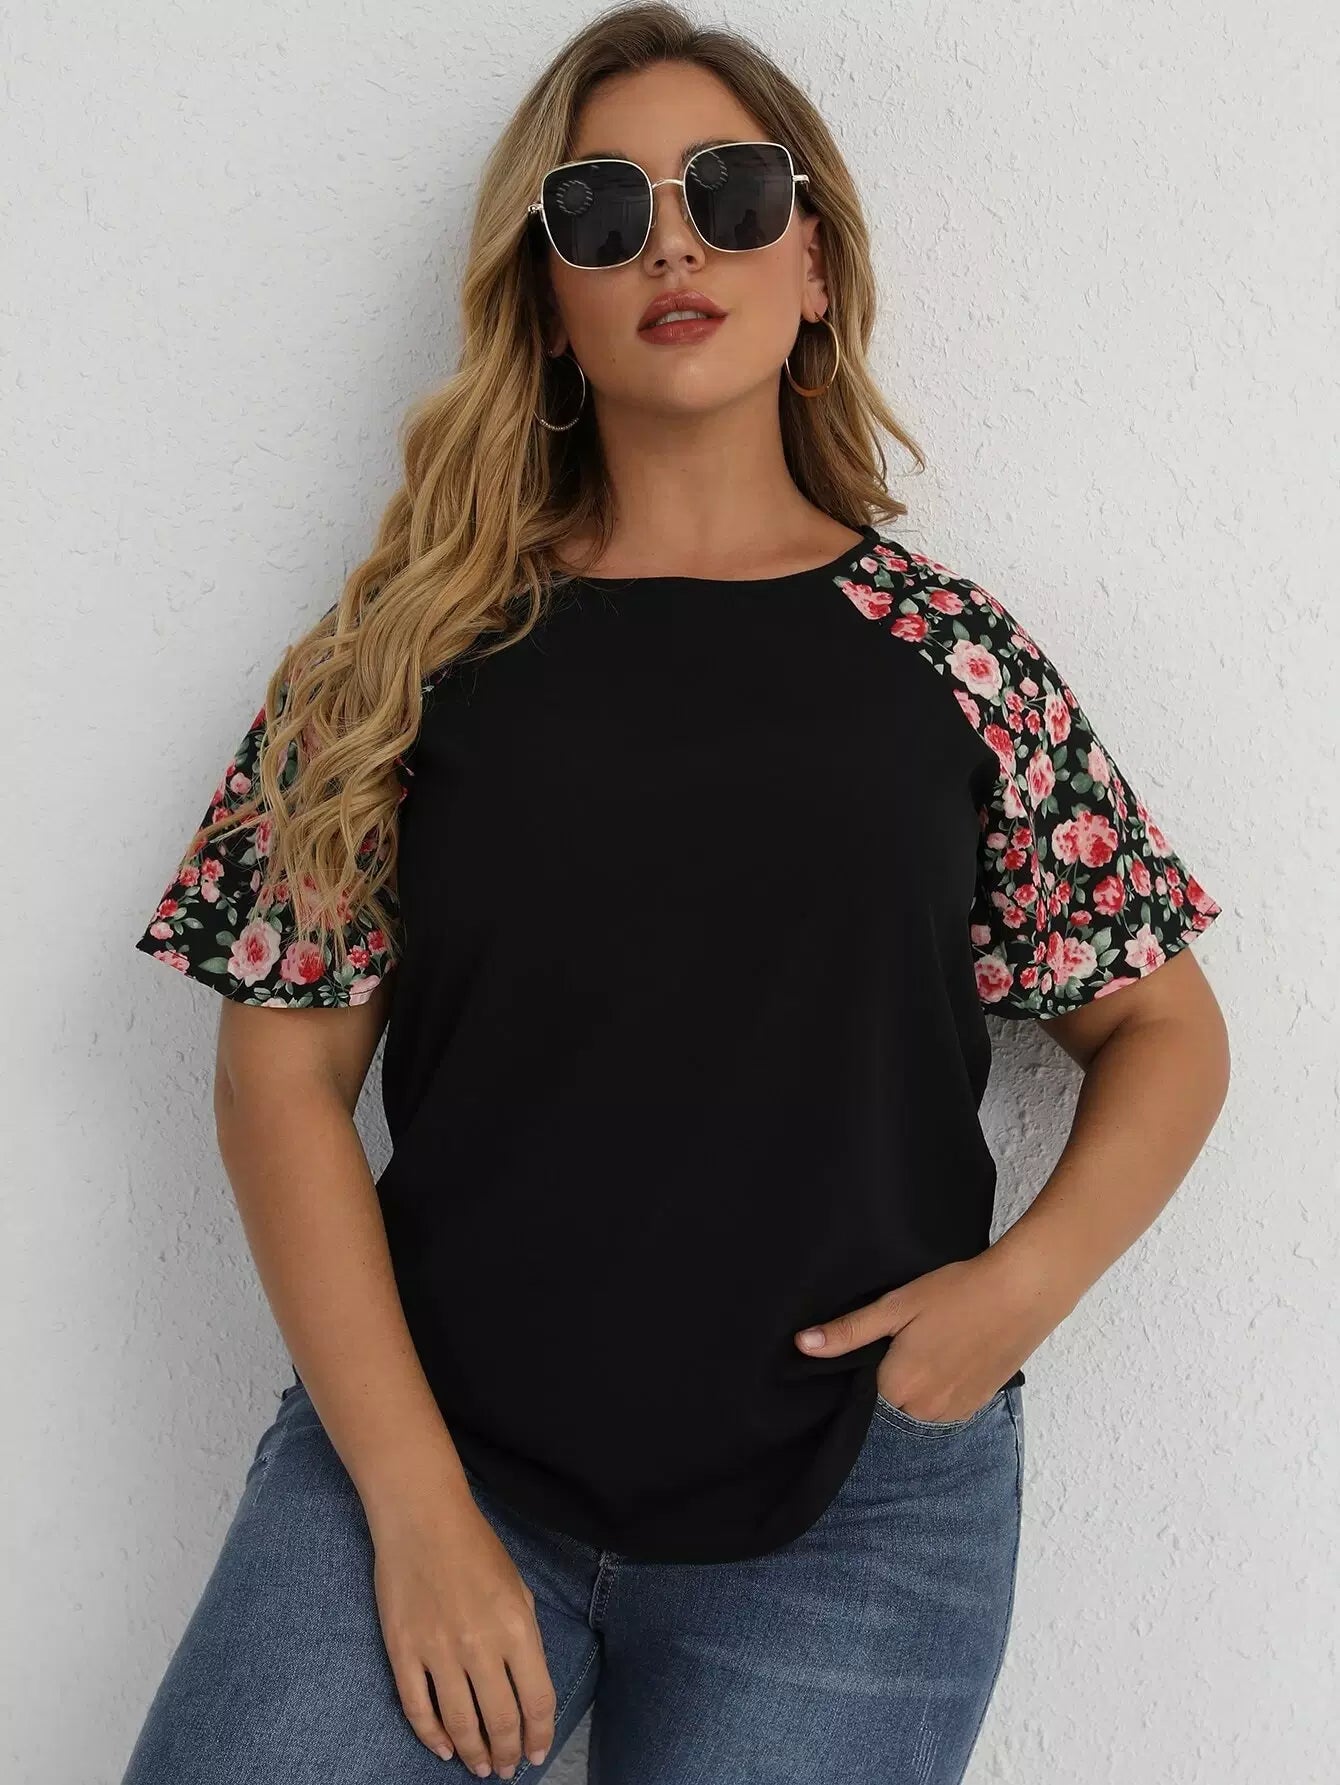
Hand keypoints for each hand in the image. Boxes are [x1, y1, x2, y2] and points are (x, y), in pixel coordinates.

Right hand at [368, 1492, 556, 1777]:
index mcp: (516, 1628)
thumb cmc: (476, 1548)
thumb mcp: (517, 1589)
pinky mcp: (403, 1651)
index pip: (537, 1701)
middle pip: (501, 1720)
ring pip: (460, 1724)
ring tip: (480, 1767)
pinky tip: (443, 1748)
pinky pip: (417, 1708)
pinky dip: (431, 1737)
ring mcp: (438, 1651)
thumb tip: (524, 1688)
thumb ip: (524, 1639)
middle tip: (507, 1769)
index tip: (536, 1754)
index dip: (540, 1736)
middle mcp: (480, 1646)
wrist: (422, 1518)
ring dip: (474, 1753)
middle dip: (507, 1753)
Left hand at [794, 1248, 1065, 1422]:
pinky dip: (940, 1390)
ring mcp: (955, 1413)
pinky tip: (949, 1357)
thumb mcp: (896, 1306)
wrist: (1023, 1292)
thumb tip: (802, 1345)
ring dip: (915, 1389)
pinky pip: (943, 1409)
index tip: (874, 1348)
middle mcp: (925, 1411)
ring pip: (917, 1410)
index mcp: (899, 1388)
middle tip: (903, 1341)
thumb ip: (849, 1332)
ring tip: (929, 1347)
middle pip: (889, 1406)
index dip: (864, 1371)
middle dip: (888, 1382)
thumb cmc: (957, 1292)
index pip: (861, 1396)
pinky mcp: (978, 1406)